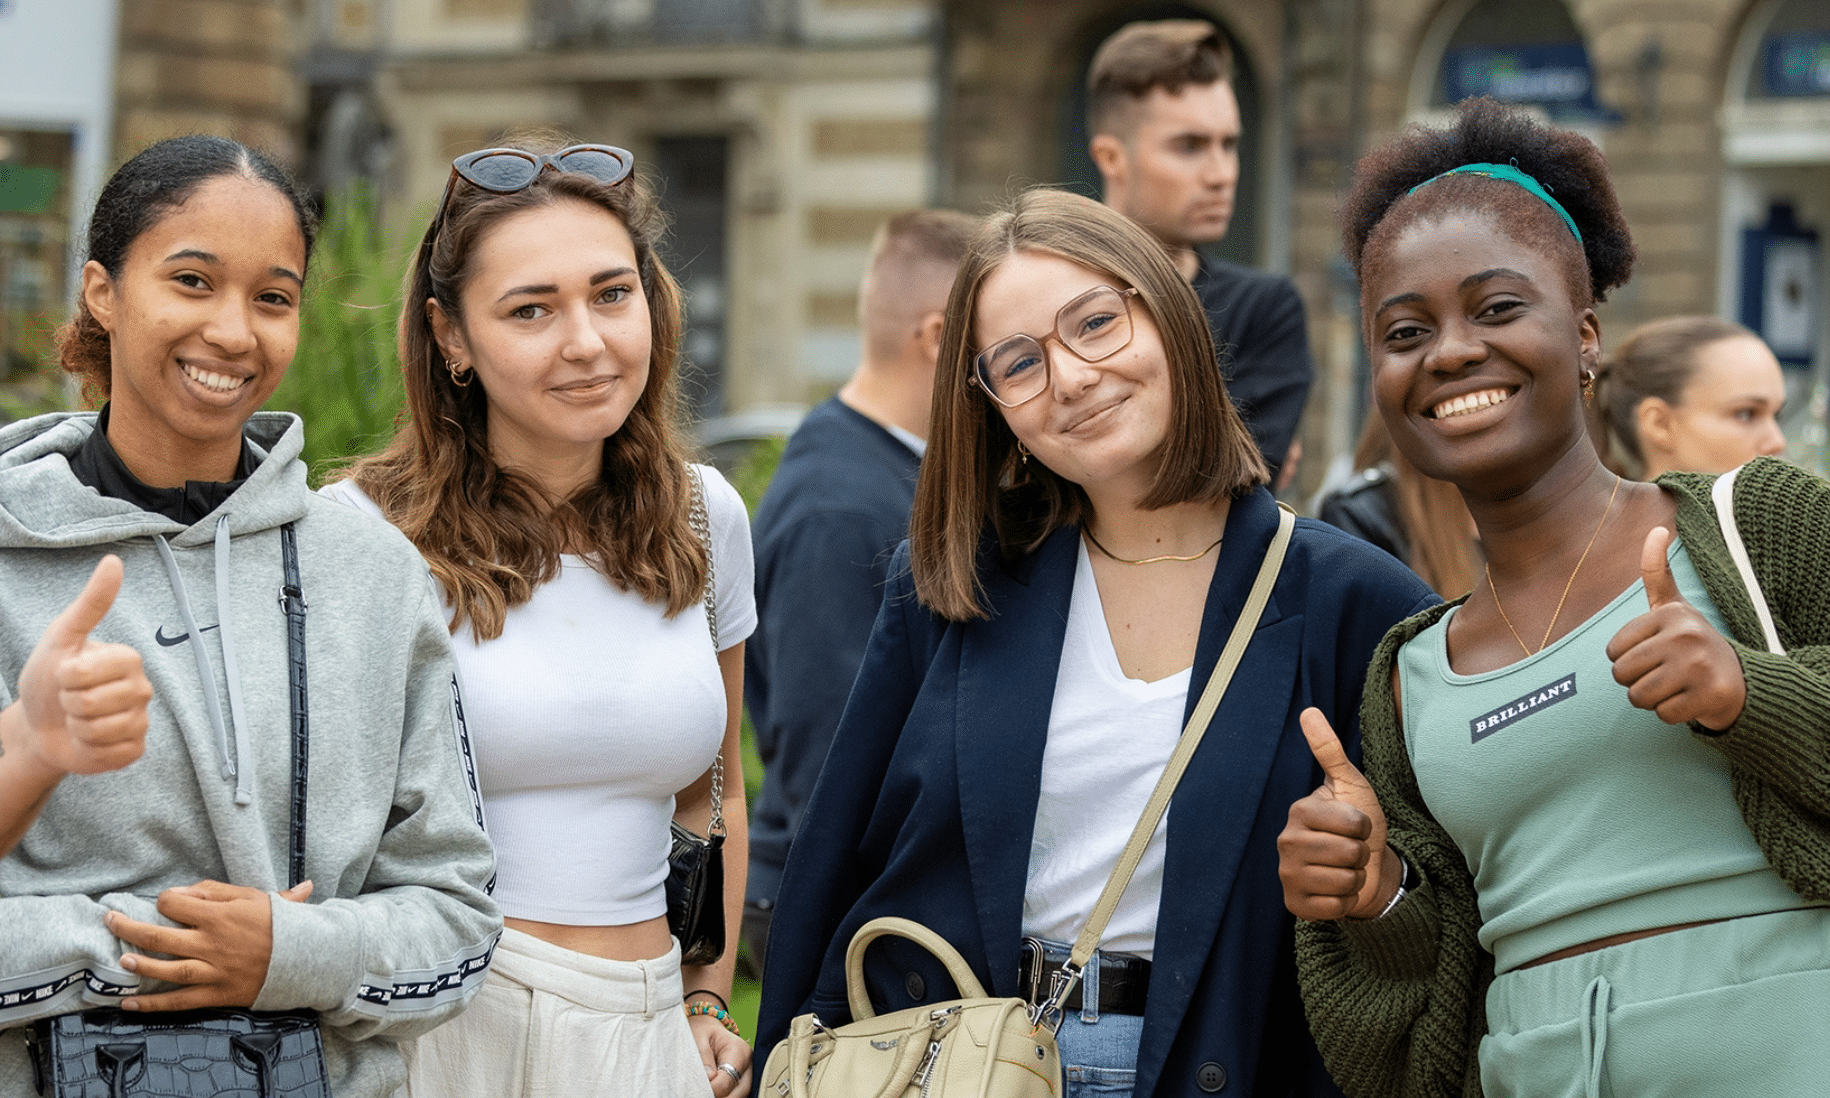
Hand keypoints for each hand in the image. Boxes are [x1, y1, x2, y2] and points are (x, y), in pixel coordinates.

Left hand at [13, 555, 151, 775]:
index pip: (87, 673)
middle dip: (68, 705)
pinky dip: (90, 749)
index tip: (65, 676)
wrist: (41, 727)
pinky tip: (90, 740)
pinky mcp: (136, 749)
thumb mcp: (61, 639)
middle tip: (70, 701)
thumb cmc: (49, 680)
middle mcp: (142, 689)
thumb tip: (114, 560)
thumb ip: (91, 603)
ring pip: (99, 730)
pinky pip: (111, 753)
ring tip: (78, 720)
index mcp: (129, 659)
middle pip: (90, 703)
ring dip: (77, 728)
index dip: (64, 678)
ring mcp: (141, 721)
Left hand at [107, 879, 312, 1010]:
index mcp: (220, 916)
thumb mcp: (257, 896)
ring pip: (167, 969)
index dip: (166, 900)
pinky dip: (153, 1004)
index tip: (166, 901)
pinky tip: (130, 1003)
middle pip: (160, 936)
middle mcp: (211, 943)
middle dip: (130, 927)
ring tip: (122, 958)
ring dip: (140, 964)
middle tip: (110, 921)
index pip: (176, 904)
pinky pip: (180, 1001)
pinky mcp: (218, 993)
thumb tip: (186, 890)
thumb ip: (218, 892)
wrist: (309, 958)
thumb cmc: (283, 924)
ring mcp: (213, 971)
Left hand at [688, 1011, 751, 1097]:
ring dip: (723, 1096)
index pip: (728, 1080)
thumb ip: (704, 1058)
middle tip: (700, 1094)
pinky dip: (724, 1095)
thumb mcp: (698, 1038)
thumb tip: (710, 1079)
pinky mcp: (742, 1080)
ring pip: (739, 1095)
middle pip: (739, 1093)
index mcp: (739, 1050)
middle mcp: (748, 1063)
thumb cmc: (702, 1031)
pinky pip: (736, 1093)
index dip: (712, 1089)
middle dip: (720, 1097)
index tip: (696, 1089)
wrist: (706, 1027)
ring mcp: (747, 1073)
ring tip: (704, 1093)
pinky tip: (713, 1092)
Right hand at [1278, 708, 1400, 920]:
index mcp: (1299, 812)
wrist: (1363, 869)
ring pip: (1344, 881)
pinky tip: (1337, 891)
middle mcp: (1286, 842)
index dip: (1365, 826)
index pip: (1353, 824)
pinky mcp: (1294, 905)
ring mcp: (1287, 875)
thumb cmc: (1358, 824)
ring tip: (1346, 870)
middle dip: (1362, 854)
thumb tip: (1309, 711)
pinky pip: (1334, 907)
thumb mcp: (1350, 785)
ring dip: (1356, 878)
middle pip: (1349, 854)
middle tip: (1352, 851)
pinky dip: (1346, 902)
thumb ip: (1330, 751)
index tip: (1356, 826)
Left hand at [1605, 527, 1746, 730]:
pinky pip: (1663, 714)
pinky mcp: (1710, 695)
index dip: (1626, 659)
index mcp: (1669, 615)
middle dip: (1635, 681)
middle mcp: (1685, 636)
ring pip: (1638, 697)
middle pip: (1622, 674)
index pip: (1613, 651)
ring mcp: (1699, 666)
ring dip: (1651, 700)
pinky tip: (1690, 699)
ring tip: (1674, 686)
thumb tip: (1658, 529)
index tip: (1653, 653)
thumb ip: (1657, 572)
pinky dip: (1672, 714)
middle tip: (1663, 674)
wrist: (1740, 679)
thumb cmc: (1692, 642)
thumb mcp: (1674, 605)